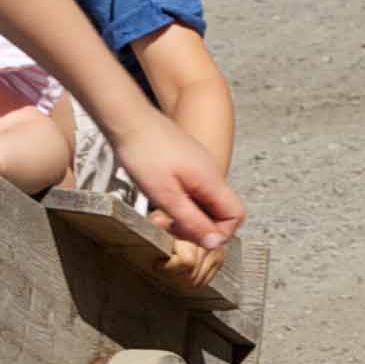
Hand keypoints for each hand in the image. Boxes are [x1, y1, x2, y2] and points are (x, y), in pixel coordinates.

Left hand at [107, 113, 241, 253]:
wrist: (128, 119)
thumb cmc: (144, 153)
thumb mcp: (167, 197)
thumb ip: (193, 222)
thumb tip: (215, 244)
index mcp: (211, 180)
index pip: (236, 215)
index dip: (219, 233)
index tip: (193, 236)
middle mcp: (210, 172)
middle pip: (220, 211)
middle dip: (199, 226)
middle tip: (172, 227)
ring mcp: (199, 166)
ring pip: (204, 202)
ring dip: (186, 215)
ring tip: (162, 216)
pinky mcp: (186, 162)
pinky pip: (192, 190)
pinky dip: (179, 201)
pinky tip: (160, 199)